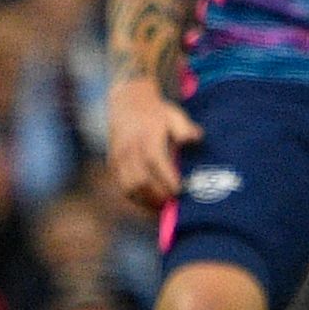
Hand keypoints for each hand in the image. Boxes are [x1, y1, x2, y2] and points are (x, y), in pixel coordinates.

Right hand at [105, 75, 201, 211]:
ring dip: (146, 201)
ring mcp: (119, 158)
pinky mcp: (113, 165)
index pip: (155, 161)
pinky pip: (123, 188)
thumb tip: (195, 138)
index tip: (180, 190)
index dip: (167, 178)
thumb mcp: (174, 115)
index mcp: (146, 136)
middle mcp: (130, 148)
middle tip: (173, 202)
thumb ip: (184, 128)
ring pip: (129, 188)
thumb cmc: (157, 112)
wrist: (127, 102)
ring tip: (162, 207)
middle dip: (157, 195)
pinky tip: (151, 202)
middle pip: (140, 180)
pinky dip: (137, 199)